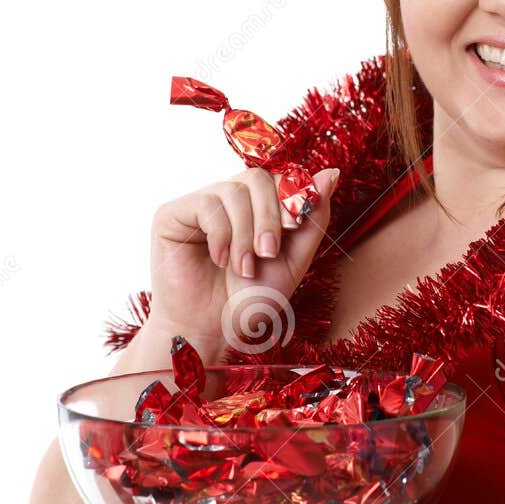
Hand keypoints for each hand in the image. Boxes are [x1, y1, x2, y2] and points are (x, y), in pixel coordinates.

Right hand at [146, 166, 340, 358]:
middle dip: (270, 216)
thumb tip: (332, 172)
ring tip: (242, 266)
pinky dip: (220, 234)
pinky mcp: (172, 214)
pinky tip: (219, 259)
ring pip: (233, 190)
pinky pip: (206, 203)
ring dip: (245, 233)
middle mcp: (228, 200)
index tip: (294, 228)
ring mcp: (200, 204)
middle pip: (257, 177)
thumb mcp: (294, 259)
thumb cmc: (250, 300)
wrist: (213, 331)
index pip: (278, 178)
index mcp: (256, 207)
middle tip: (268, 252)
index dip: (291, 196)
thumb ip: (313, 217)